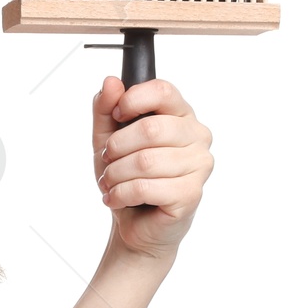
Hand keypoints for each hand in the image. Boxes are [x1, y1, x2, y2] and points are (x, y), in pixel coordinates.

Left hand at [93, 75, 213, 260]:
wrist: (136, 224)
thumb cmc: (128, 177)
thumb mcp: (108, 138)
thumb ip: (106, 109)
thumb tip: (110, 82)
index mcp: (181, 115)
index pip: (163, 91)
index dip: (132, 101)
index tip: (116, 116)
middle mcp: (197, 136)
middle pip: (151, 128)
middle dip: (117, 148)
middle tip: (107, 162)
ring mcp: (199, 165)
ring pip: (146, 161)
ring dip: (116, 175)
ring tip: (111, 183)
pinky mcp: (191, 193)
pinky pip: (146, 187)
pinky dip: (122, 194)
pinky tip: (116, 199)